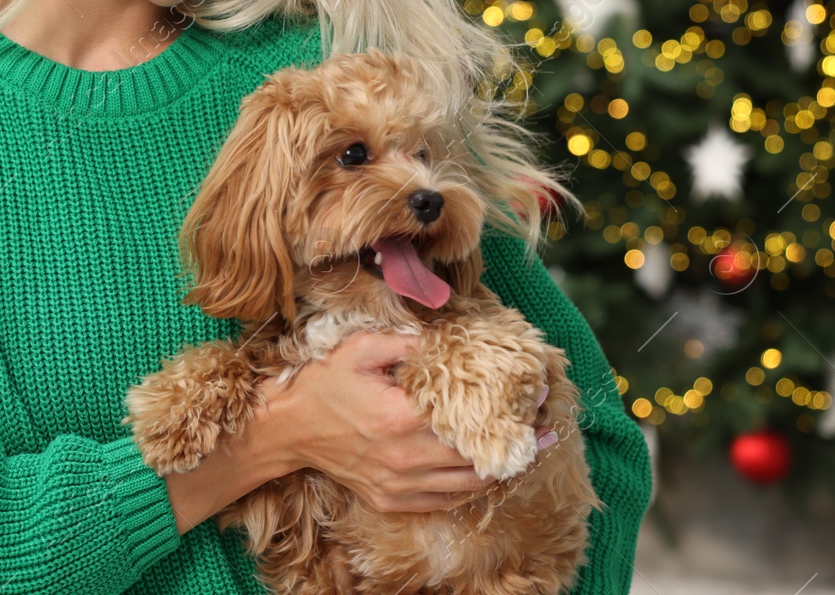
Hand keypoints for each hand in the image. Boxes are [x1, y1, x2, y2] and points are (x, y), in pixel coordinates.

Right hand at [258, 328, 555, 513]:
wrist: (287, 430)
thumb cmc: (322, 384)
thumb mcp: (358, 349)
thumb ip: (402, 340)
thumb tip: (441, 333)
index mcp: (401, 417)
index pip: (471, 420)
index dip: (509, 412)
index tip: (538, 397)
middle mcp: (405, 457)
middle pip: (477, 459)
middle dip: (517, 446)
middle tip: (547, 431)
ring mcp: (399, 484)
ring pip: (466, 486)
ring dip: (500, 471)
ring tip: (528, 454)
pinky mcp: (391, 499)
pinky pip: (445, 501)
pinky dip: (471, 490)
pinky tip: (487, 474)